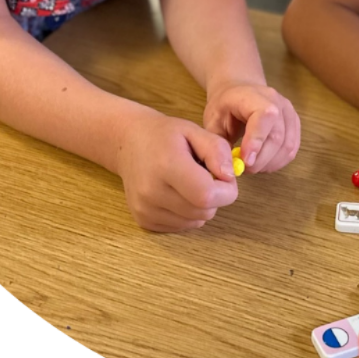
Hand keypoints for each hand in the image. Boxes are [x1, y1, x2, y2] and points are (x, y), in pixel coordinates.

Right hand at [117, 112, 238, 232]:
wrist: (129, 142)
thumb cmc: (165, 135)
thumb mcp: (195, 131)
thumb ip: (217, 151)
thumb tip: (230, 176)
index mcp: (167, 166)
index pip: (207, 195)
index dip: (226, 190)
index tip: (225, 176)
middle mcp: (152, 193)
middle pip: (204, 212)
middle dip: (216, 197)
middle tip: (207, 175)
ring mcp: (145, 210)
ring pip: (195, 222)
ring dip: (201, 206)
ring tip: (190, 182)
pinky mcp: (143, 221)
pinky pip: (181, 226)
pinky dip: (188, 213)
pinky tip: (178, 192)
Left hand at [204, 82, 300, 173]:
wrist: (239, 90)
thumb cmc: (224, 107)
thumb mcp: (212, 122)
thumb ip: (217, 145)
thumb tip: (227, 170)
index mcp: (252, 96)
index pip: (264, 116)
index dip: (257, 141)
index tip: (244, 161)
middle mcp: (276, 101)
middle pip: (277, 136)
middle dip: (260, 160)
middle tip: (243, 168)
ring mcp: (288, 112)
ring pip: (287, 146)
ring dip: (270, 163)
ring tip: (252, 165)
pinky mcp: (294, 123)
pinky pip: (292, 148)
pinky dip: (278, 161)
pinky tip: (264, 162)